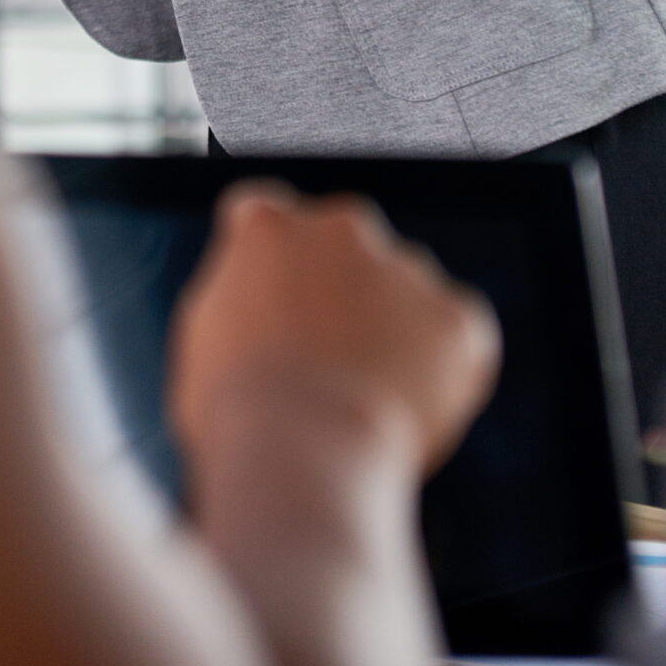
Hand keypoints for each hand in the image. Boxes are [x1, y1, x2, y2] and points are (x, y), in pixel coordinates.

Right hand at [169, 184, 498, 476]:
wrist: (303, 450)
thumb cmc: (236, 410)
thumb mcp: (207, 335)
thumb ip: (240, 294)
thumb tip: (262, 295)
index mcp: (267, 226)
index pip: (266, 215)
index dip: (271, 264)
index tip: (274, 305)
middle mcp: (341, 227)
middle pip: (344, 248)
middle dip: (339, 291)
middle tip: (323, 362)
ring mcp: (406, 267)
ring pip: (404, 294)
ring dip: (391, 331)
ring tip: (361, 402)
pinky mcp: (458, 317)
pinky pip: (454, 339)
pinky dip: (440, 372)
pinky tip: (403, 411)